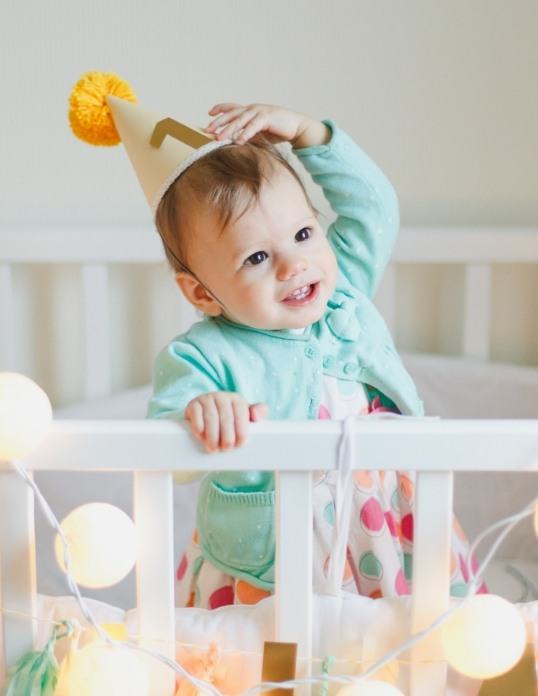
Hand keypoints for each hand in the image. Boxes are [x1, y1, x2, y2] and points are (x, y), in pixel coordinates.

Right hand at [184, 391, 267, 452]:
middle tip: (226, 449)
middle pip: (226, 417)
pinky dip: (198, 426)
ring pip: (211, 417)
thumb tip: (257, 416)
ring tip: (213, 449)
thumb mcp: (245, 416)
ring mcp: (206, 399)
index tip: (240, 444)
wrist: (205, 414)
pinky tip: (201, 436)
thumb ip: (258, 413)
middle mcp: (221, 396)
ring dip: (212, 435)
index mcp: (236, 399)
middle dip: (227, 435)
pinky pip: (196, 413)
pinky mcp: (193, 404)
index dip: (241, 429)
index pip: (241, 413)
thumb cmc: (230, 419)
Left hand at [204, 102, 329, 148]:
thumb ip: (248, 134)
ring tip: (218, 138)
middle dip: (219, 122)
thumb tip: (235, 141)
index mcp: (251, 110)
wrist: (296, 127)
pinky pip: (253, 126)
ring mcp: (260, 112)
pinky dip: (245, 133)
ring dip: (228, 129)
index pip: (232, 107)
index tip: (209, 113)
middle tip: (208, 130)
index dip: (220, 109)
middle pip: (232, 114)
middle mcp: (253, 109)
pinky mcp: (268, 118)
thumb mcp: (259, 132)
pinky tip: (238, 141)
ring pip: (240, 120)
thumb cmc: (277, 130)